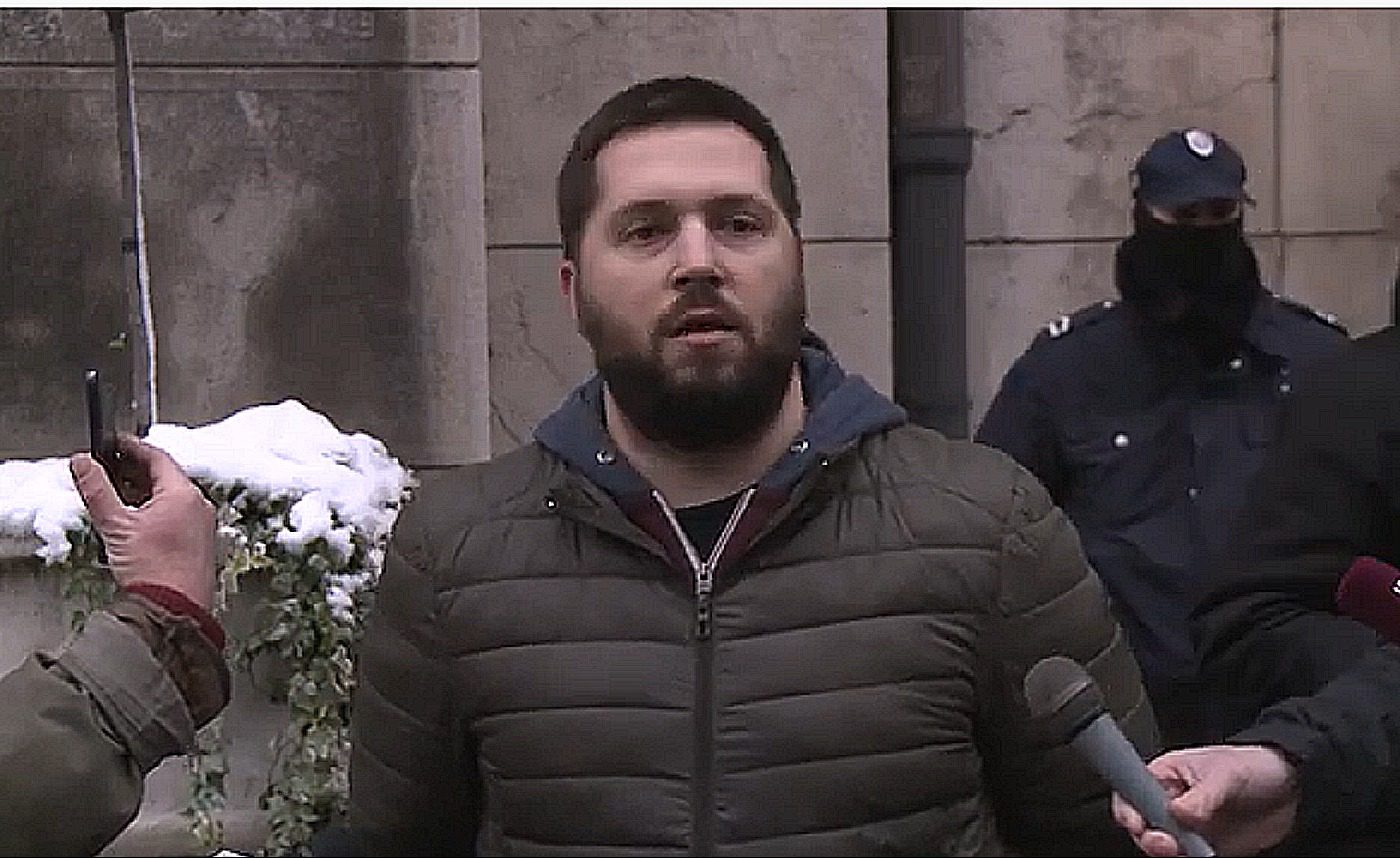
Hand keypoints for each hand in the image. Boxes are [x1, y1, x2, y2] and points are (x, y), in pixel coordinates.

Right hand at [70, 434, 216, 609]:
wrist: (174, 610)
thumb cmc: (155, 570)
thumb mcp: (116, 525)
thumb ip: (97, 490)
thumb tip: (84, 464)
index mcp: (184, 494)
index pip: (158, 458)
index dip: (133, 448)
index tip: (116, 443)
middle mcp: (198, 506)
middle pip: (165, 477)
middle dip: (136, 471)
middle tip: (112, 468)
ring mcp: (201, 526)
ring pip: (171, 498)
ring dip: (144, 493)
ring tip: (118, 496)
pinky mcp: (198, 544)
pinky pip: (176, 517)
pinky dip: (155, 512)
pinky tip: (136, 523)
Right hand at [1112, 744, 1299, 855]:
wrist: (1293, 789)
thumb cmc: (1254, 766)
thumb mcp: (1226, 774)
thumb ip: (1202, 796)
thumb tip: (1178, 812)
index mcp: (1166, 776)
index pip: (1133, 793)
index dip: (1129, 810)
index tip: (1136, 823)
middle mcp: (1172, 803)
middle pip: (1144, 826)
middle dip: (1149, 837)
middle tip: (1165, 843)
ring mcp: (1189, 828)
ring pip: (1164, 848)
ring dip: (1169, 853)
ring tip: (1183, 850)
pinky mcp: (1208, 847)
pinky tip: (1201, 856)